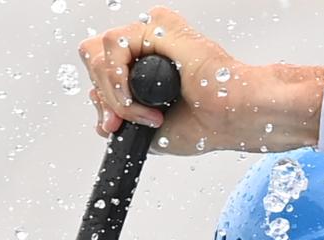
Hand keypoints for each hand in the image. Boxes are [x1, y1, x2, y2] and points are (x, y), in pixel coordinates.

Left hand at [78, 6, 323, 154]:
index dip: (102, 100)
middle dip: (104, 96)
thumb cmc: (207, 124)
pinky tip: (145, 97)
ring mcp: (152, 36)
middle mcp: (146, 50)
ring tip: (146, 112)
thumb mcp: (149, 131)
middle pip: (92, 59)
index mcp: (145, 70)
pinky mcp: (160, 25)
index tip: (115, 125)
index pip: (100, 74)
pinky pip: (114, 43)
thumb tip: (100, 114)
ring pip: (98, 52)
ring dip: (115, 92)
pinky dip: (121, 77)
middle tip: (123, 119)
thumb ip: (121, 117)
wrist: (231, 117)